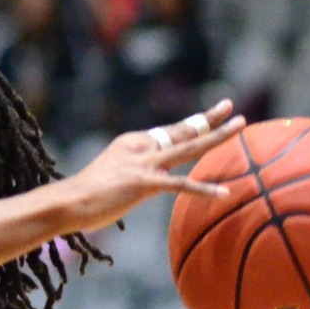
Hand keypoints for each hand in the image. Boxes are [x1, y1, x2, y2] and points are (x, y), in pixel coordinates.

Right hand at [55, 99, 245, 233]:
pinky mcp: (144, 183)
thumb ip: (132, 173)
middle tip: (232, 107)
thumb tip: (145, 181)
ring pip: (189, 147)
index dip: (192, 123)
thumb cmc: (85, 196)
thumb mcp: (113, 175)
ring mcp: (143, 164)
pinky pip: (180, 185)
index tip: (212, 115)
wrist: (68, 201)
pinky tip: (223, 192)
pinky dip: (203, 189)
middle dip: (210, 119)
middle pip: (182, 130)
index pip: (169, 132)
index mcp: (132, 143)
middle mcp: (140, 147)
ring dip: (218, 136)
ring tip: (241, 126)